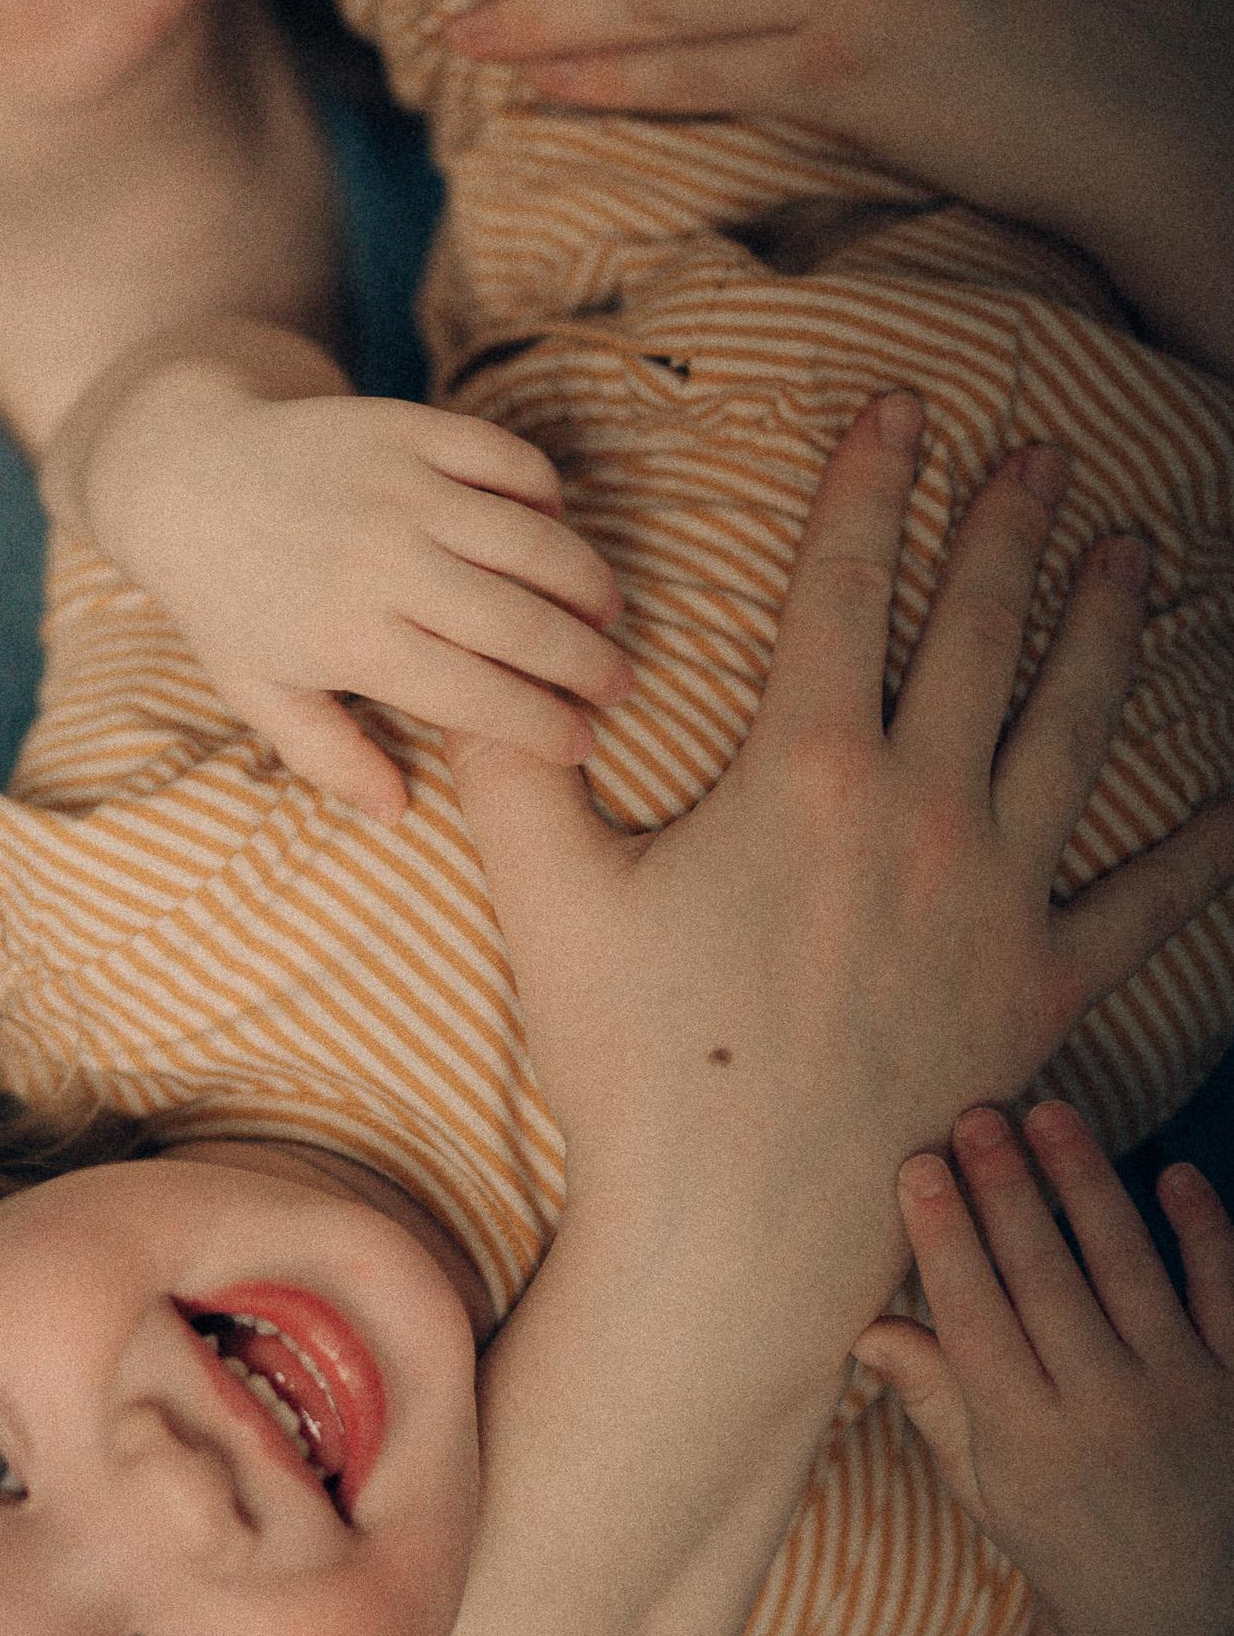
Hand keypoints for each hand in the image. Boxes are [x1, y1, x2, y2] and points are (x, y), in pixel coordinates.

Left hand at [71, 342, 629, 822]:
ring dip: (585, 584)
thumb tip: (400, 813)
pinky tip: (550, 533)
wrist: (182, 476)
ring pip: (532, 542)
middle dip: (588, 665)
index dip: (542, 726)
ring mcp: (397, 487)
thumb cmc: (226, 600)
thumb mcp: (258, 692)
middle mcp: (380, 563)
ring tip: (604, 614)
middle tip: (619, 686)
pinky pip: (509, 462)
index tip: (581, 744)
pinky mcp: (405, 427)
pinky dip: (545, 498)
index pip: (477, 696)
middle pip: (521, 624)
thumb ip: (329, 757)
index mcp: (349, 640)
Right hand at [454, 392, 1233, 1332]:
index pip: (843, 586)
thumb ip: (514, 769)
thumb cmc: (637, 1068)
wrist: (737, 1230)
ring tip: (1135, 553)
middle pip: (982, 631)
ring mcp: (998, 894)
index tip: (899, 405)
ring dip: (1109, 627)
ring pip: (1075, 726)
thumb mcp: (549, 902)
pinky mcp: (1045, 983)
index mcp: (804, 771)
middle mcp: (921, 810)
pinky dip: (1207, 843)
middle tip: (1045, 453)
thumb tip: (475, 668)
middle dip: (1013, 527)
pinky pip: (1151, 896)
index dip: (871, 484)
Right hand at [859, 1102, 1233, 1635]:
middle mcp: (1104, 1413)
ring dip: (1086, 1185)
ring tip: (1050, 1114)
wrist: (1184, 1621)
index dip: (943, 1237)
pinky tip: (1172, 1173)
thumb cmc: (1067, 1545)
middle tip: (975, 1115)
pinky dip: (1206, 1233)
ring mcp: (1182, 1397)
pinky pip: (1226, 1295)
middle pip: (1045, 1279)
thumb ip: (937, 1403)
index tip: (916, 1167)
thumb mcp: (988, 1491)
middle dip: (1004, 1190)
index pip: (974, 1316)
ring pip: (1128, 1269)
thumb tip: (865, 1328)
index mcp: (1026, 1440)